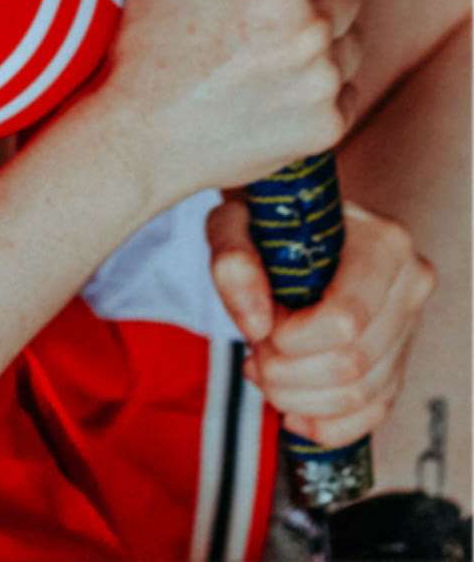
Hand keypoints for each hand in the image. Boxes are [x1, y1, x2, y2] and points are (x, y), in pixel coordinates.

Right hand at [103, 0, 386, 202]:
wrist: (142, 139)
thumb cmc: (146, 51)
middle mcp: (310, 30)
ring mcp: (323, 83)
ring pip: (352, 40)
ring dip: (327, 34)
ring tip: (277, 46)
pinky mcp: (328, 126)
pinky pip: (346, 89)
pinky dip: (325, 82)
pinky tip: (282, 84)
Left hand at [207, 196, 437, 445]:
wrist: (290, 224)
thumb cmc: (265, 219)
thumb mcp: (235, 221)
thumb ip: (233, 260)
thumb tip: (257, 325)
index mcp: (384, 243)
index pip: (345, 322)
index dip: (292, 341)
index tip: (259, 328)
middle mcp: (410, 284)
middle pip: (353, 365)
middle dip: (289, 375)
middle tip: (254, 357)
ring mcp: (410, 326)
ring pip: (362, 396)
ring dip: (299, 399)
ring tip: (264, 371)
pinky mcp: (398, 359)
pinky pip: (373, 414)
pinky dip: (328, 425)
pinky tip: (291, 411)